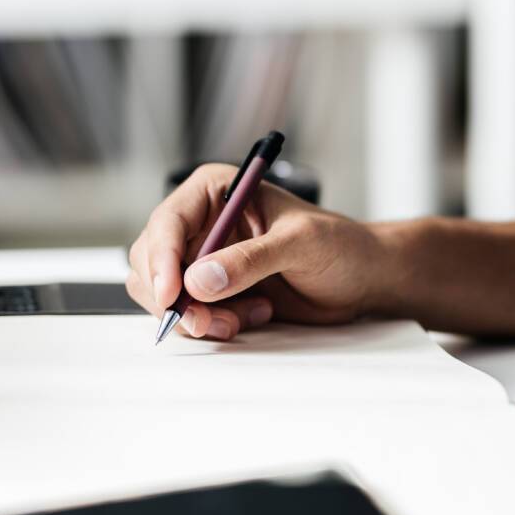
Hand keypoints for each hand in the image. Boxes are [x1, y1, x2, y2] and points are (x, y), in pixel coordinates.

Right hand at [127, 163, 390, 339]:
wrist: (362, 278)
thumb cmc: (341, 245)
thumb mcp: (300, 244)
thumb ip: (251, 260)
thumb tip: (199, 280)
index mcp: (216, 191)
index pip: (168, 222)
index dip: (162, 260)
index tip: (172, 294)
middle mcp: (203, 223)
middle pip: (152, 261)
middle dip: (175, 297)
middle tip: (209, 321)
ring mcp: (204, 259)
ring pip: (164, 293)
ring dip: (195, 315)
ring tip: (242, 318)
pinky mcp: (214, 291)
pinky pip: (188, 313)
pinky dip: (210, 324)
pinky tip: (253, 315)